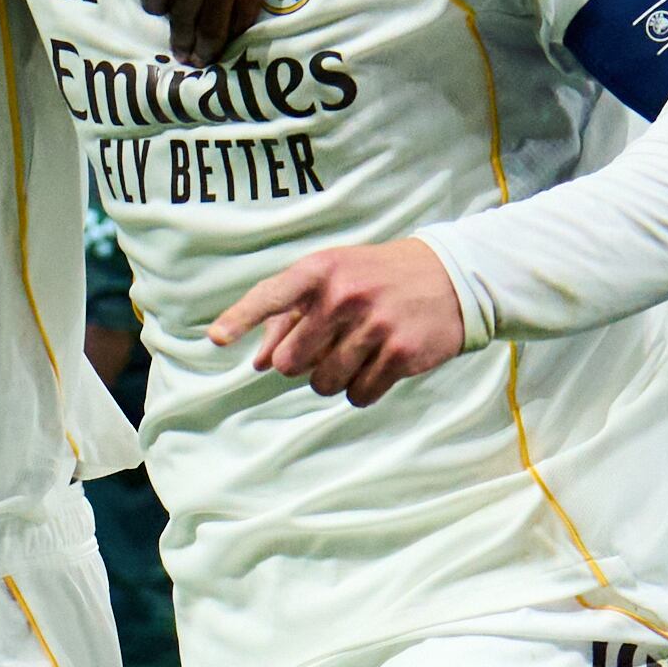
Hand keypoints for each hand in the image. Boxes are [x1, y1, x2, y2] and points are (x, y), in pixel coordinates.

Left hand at [125, 0, 293, 61]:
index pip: (154, 7)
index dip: (161, 6)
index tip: (167, 5)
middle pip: (186, 26)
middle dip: (186, 45)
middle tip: (189, 58)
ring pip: (217, 26)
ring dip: (213, 45)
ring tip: (210, 56)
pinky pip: (246, 10)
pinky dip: (239, 25)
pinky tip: (235, 32)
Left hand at [210, 239, 464, 407]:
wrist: (451, 278)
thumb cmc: (377, 278)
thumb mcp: (334, 278)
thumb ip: (290, 315)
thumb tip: (256, 362)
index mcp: (321, 271)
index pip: (272, 296)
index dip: (241, 318)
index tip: (215, 339)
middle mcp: (345, 295)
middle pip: (290, 362)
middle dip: (302, 363)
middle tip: (328, 345)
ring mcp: (374, 325)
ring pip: (323, 384)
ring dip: (332, 378)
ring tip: (356, 353)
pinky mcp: (401, 354)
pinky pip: (358, 396)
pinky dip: (362, 390)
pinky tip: (378, 365)